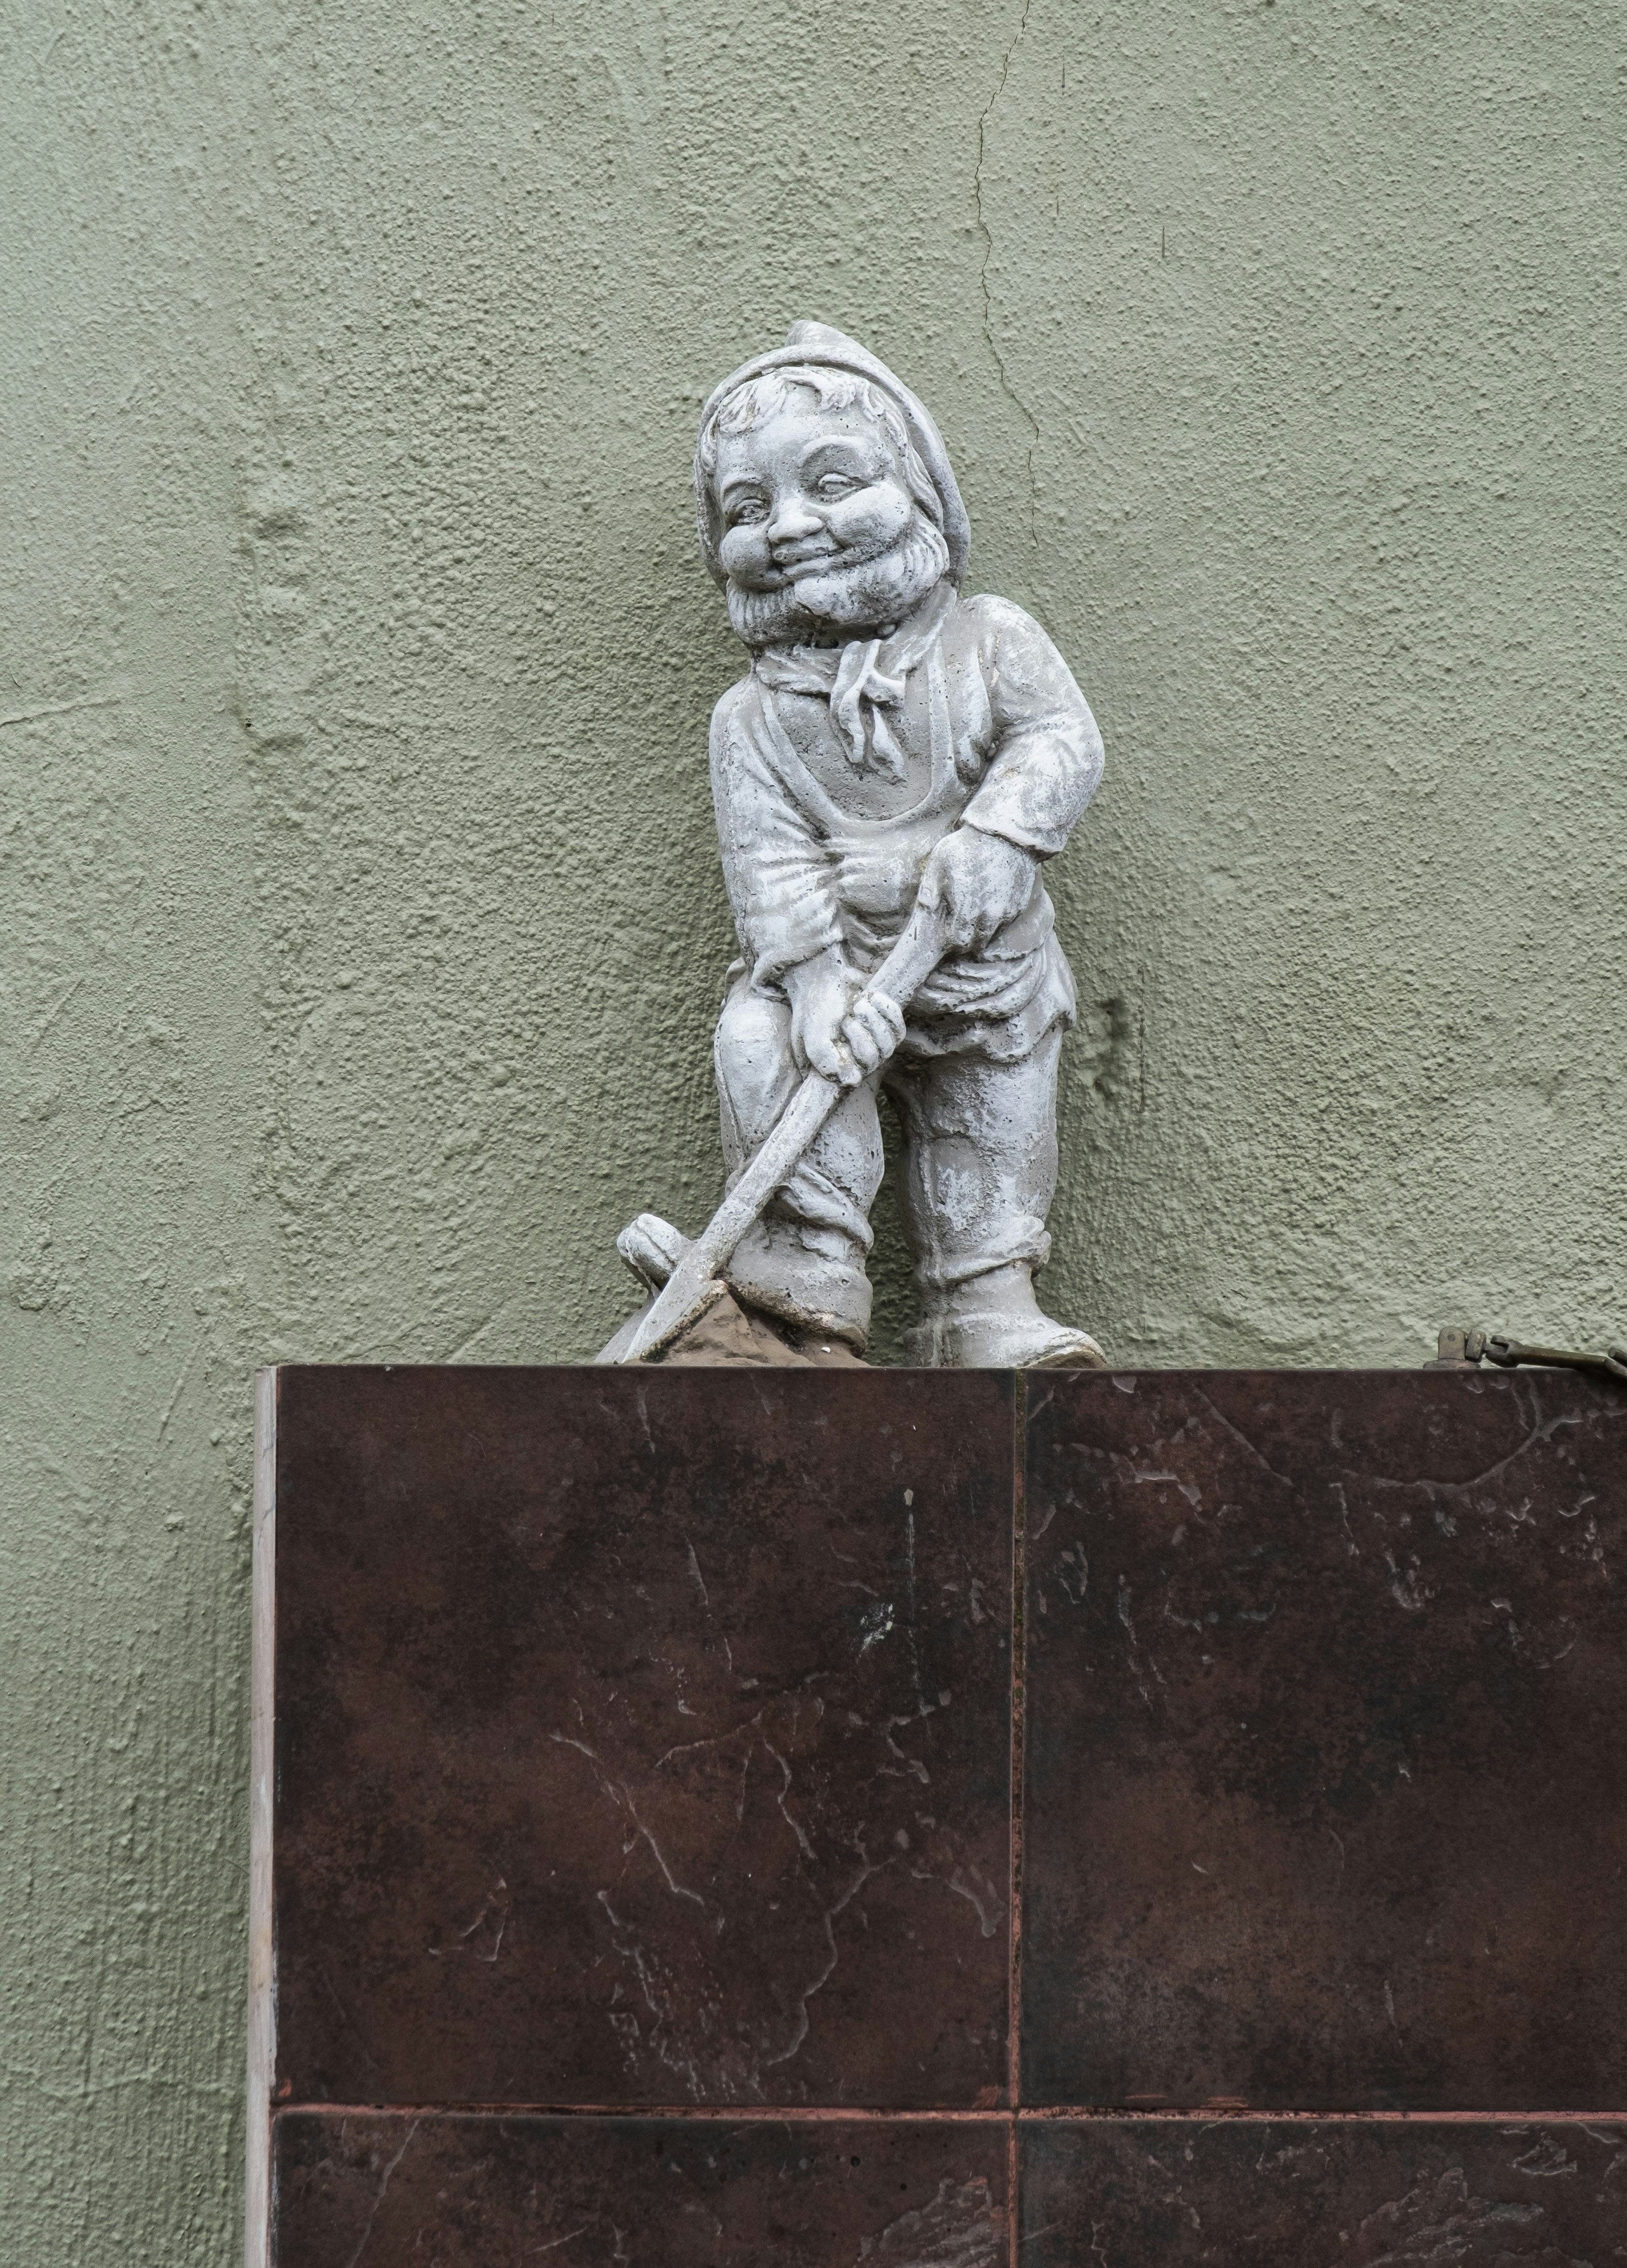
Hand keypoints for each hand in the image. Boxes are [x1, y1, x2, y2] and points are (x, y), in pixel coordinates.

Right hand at [785, 946, 905, 1086]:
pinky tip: (872, 997)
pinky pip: (899, 1029)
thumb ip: (825, 1059)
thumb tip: (853, 1082)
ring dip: (874, 1022)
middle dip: (861, 1035)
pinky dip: (888, 1011)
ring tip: (859, 1005)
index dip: (855, 1056)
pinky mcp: (885, 1027)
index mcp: (835, 1066)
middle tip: (847, 1018)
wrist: (824, 976)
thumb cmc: (815, 1006)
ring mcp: (872, 1044)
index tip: (844, 1030)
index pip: (854, 1078)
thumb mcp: (813, 1034)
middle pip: (874, 1060)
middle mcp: (855, 1060)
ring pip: (889, 1046)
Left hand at [917, 827, 1039, 952]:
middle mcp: (989, 916)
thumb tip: (925, 911)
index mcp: (967, 910)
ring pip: (991, 936)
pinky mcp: (1018, 905)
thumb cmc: (967, 846)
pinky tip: (987, 908)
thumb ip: (929, 891)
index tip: (946, 933)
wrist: (1005, 834)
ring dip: (980, 933)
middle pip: (975, 944)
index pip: (958, 942)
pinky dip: (994, 923)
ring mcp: (1006, 912)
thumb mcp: (939, 863)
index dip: (950, 941)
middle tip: (957, 929)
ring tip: (971, 921)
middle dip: (965, 941)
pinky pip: (1004, 924)